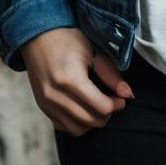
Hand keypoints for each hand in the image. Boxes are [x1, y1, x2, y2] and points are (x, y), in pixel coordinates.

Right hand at [19, 27, 134, 136]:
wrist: (37, 36)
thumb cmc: (67, 38)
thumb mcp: (92, 51)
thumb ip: (110, 74)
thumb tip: (128, 94)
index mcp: (70, 79)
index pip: (101, 107)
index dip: (116, 105)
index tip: (121, 98)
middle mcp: (56, 95)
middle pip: (90, 120)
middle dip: (106, 115)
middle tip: (113, 102)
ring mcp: (47, 103)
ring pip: (77, 129)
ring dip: (93, 122)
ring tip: (99, 107)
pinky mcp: (43, 107)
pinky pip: (64, 127)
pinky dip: (78, 124)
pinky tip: (84, 109)